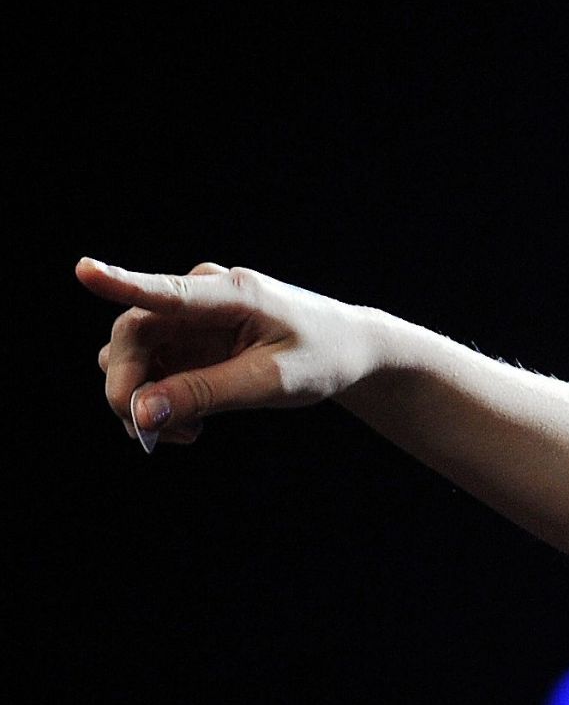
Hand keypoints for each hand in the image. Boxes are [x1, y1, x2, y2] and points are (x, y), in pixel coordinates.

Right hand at [80, 259, 383, 449]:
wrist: (349, 351)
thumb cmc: (322, 358)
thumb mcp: (272, 382)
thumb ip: (206, 394)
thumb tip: (140, 411)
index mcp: (234, 294)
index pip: (167, 291)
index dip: (121, 283)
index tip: (83, 270)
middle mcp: (201, 298)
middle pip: (132, 335)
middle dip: (130, 388)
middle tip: (149, 434)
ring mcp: (189, 318)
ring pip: (131, 355)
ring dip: (142, 399)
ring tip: (184, 433)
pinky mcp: (186, 341)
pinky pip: (149, 371)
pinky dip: (157, 402)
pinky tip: (187, 425)